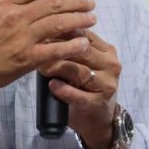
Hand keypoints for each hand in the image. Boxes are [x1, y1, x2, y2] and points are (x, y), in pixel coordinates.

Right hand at [0, 0, 95, 93]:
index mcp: (4, 3)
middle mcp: (15, 17)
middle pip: (54, 3)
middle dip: (77, 1)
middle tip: (90, 3)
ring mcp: (21, 38)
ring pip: (58, 24)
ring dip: (79, 20)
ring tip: (92, 20)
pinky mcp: (25, 59)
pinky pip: (55, 51)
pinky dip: (72, 46)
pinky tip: (83, 43)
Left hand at [41, 31, 121, 148]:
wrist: (99, 119)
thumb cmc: (86, 87)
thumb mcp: (83, 63)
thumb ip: (72, 48)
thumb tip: (45, 33)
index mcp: (107, 50)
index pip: (84, 34)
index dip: (63, 31)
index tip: (43, 30)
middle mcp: (110, 64)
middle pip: (82, 51)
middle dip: (58, 48)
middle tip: (37, 47)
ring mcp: (107, 84)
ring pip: (80, 71)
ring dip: (58, 68)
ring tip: (41, 67)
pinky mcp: (99, 103)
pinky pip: (80, 95)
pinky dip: (64, 90)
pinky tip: (52, 86)